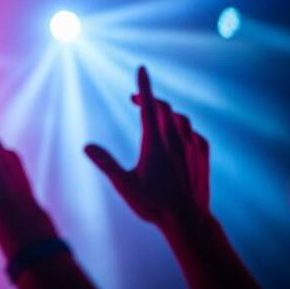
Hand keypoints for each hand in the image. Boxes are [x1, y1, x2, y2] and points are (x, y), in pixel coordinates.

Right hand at [85, 66, 209, 230]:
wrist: (188, 220)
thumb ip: (105, 163)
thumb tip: (86, 146)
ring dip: (167, 113)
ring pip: (181, 119)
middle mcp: (176, 140)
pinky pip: (194, 133)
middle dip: (150, 99)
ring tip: (157, 117)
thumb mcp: (123, 184)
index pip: (149, 106)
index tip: (142, 68)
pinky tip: (178, 137)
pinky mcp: (203, 156)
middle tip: (136, 99)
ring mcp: (192, 147)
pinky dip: (183, 129)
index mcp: (155, 142)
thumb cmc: (153, 204)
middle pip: (165, 108)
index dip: (144, 86)